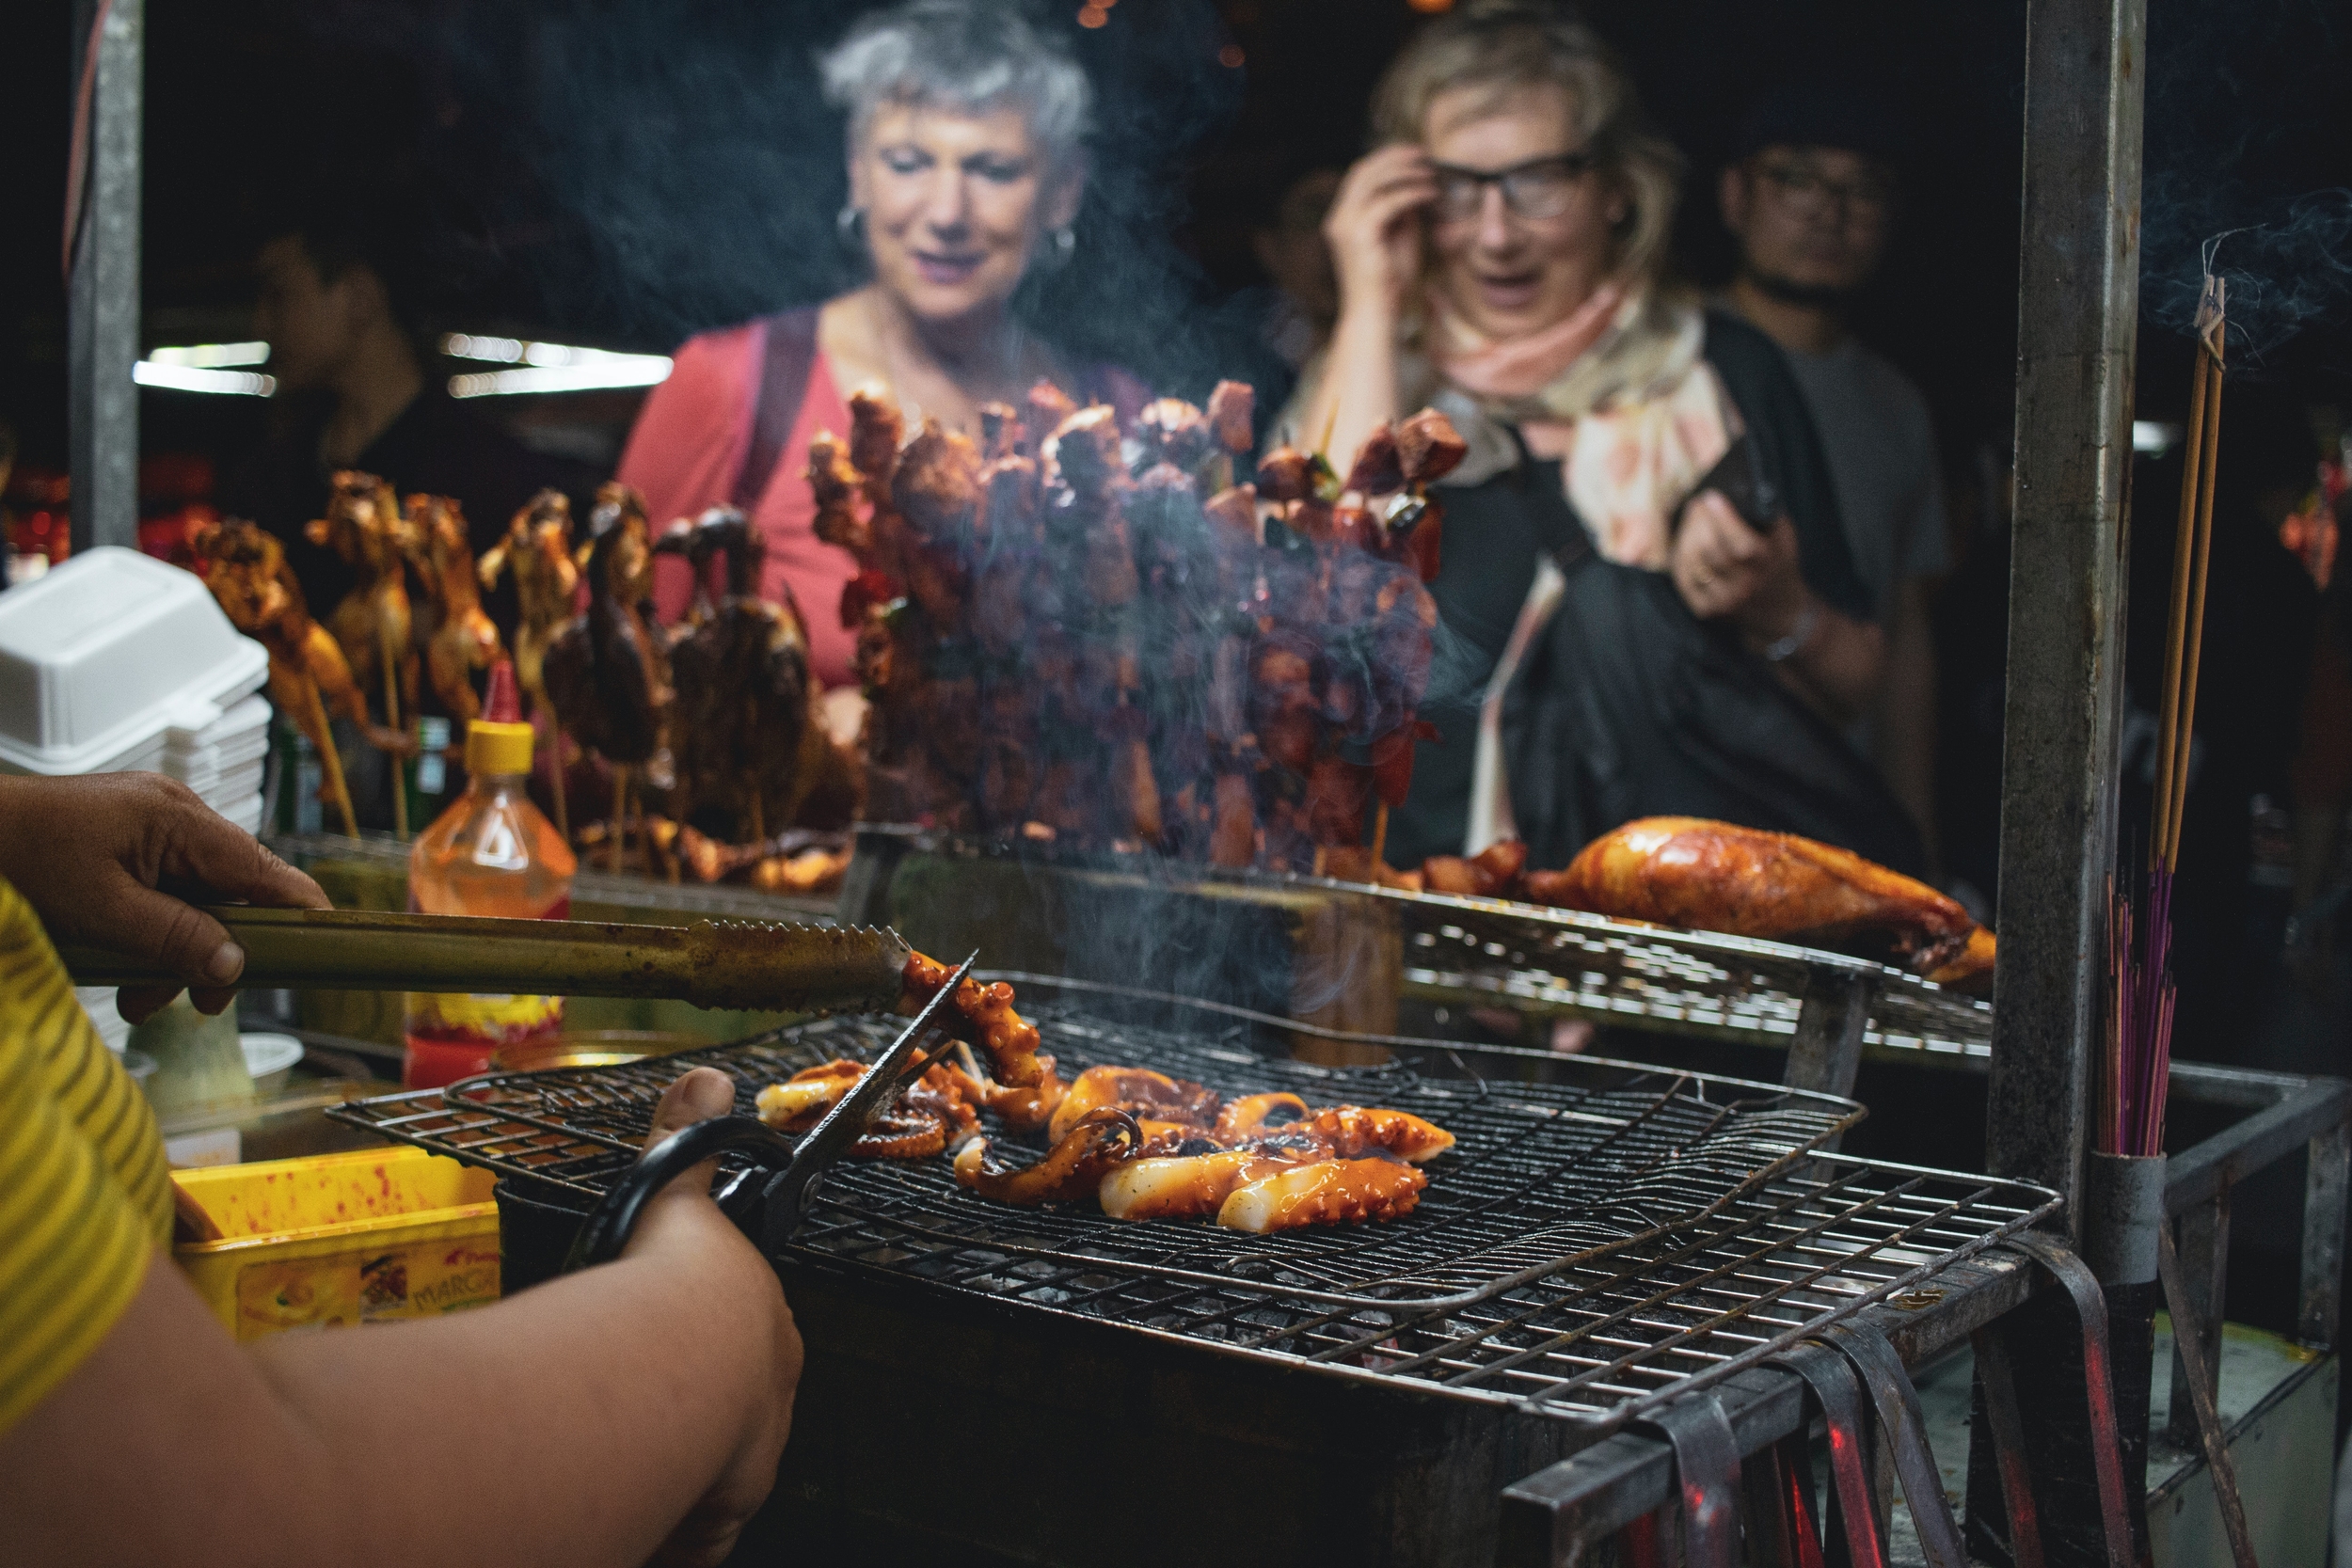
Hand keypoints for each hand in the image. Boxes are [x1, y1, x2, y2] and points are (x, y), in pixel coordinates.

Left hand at [0, 771, 328, 1021]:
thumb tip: (235, 966)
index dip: (300, 911)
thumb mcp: (102, 911)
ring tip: (137, 998)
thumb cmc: (19, 859)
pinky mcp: (125, 839)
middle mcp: (173, 814)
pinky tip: (123, 966)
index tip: (326, 948)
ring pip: (194, 898)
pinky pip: (162, 890)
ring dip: (175, 951)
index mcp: (177, 818)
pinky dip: (151, 932)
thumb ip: (176, 937)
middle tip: (198, 1004)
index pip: (264, 868)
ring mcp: (148, 825)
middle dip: (214, 950)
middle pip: (230, 891)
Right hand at [629, 1068, 801, 1567]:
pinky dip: (659, 1531)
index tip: (666, 1358)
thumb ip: (688, 1139)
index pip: (746, 1350)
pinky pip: (685, 1538)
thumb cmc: (673, 1286)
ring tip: (624, 1461)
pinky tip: (630, 1519)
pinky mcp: (707, 1523)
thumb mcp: (677, 1198)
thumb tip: (707, 1078)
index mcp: (765, 1335)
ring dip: (672, 1472)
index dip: (706, 1355)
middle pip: (731, 1420)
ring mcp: (740, 1468)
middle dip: (693, 1418)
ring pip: (705, 1478)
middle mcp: (765, 1407)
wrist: (675, 1362)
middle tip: (639, 1415)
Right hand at [1324, 143, 1436, 321]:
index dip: (1385, 158)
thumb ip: (1401, 213)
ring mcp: (1345, 225)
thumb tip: (1414, 188)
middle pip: (1364, 169)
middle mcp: (1338, 218)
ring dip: (1405, 171)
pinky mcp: (1360, 234)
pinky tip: (1429, 194)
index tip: (1413, 155)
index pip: (1360, 175)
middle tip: (1423, 154)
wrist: (1375, 315)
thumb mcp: (1398, 239)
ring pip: (1374, 179)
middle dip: (1395, 156)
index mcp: (1342, 219)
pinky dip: (1412, 193)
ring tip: (1429, 173)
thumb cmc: (1388, 285)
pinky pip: (1389, 201)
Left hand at [1671, 497, 1808, 639]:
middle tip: (1698, 503)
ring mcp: (1723, 601)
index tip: (1712, 497)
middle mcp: (1745, 586)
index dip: (1723, 518)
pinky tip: (1686, 542)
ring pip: (1693, 561)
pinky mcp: (1706, 610)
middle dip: (1700, 520)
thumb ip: (1765, 517)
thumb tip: (1736, 491)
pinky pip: (1684, 577)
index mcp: (1766, 566)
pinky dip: (1681, 556)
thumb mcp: (1784, 540)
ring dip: (1687, 534)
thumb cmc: (1779, 564)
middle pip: (1710, 549)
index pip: (1741, 544)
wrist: (1779, 611)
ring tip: (1692, 519)